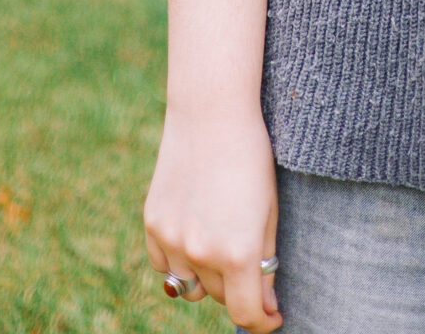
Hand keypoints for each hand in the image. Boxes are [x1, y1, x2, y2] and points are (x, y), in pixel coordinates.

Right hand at [143, 101, 283, 328]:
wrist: (211, 112)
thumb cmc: (251, 156)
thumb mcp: (269, 211)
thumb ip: (265, 262)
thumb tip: (263, 307)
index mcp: (238, 251)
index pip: (246, 314)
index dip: (262, 322)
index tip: (272, 317)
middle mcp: (201, 252)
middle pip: (221, 296)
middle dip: (239, 287)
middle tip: (252, 262)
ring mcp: (172, 240)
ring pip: (190, 286)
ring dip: (209, 277)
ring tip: (222, 241)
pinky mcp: (152, 224)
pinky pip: (165, 265)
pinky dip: (181, 260)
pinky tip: (196, 232)